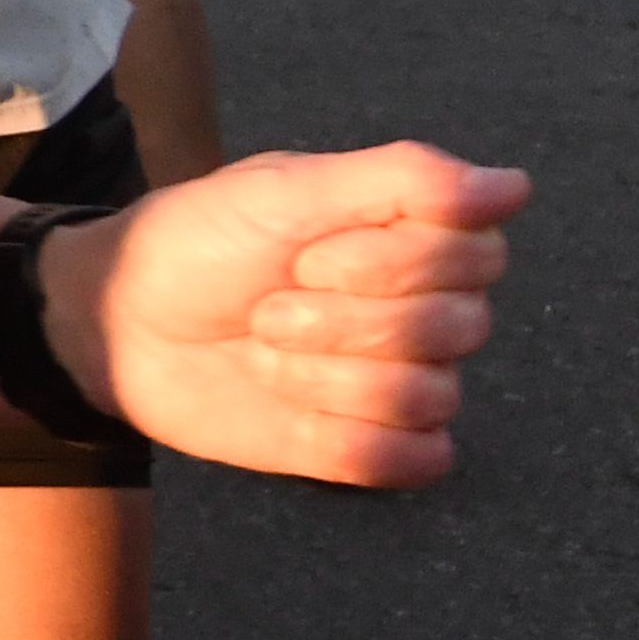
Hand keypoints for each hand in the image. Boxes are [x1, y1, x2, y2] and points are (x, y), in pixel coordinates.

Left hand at [58, 143, 528, 485]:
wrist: (124, 323)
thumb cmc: (199, 243)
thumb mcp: (286, 191)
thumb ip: (404, 180)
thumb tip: (514, 185)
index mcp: (416, 237)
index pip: (479, 252)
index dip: (390, 258)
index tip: (307, 249)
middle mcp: (428, 310)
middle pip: (459, 326)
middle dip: (344, 315)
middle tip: (271, 301)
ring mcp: (406, 381)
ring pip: (430, 393)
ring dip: (325, 373)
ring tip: (265, 348)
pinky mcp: (379, 449)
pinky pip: (417, 458)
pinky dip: (347, 435)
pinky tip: (292, 409)